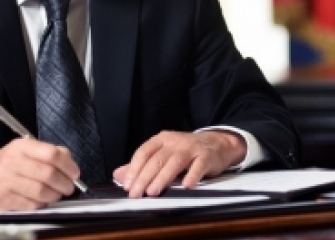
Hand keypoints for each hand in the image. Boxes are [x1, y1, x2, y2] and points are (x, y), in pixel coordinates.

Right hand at [0, 138, 79, 210]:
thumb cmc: (9, 163)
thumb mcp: (26, 150)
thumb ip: (49, 152)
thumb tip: (70, 164)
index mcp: (22, 146)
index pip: (51, 154)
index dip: (68, 165)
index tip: (75, 173)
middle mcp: (13, 162)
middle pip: (48, 174)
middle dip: (65, 184)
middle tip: (69, 187)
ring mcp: (7, 181)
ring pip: (41, 192)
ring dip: (55, 196)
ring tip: (57, 194)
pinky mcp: (4, 199)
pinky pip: (32, 205)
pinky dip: (42, 204)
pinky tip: (42, 200)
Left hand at [113, 130, 245, 197]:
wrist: (216, 143)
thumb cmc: (186, 151)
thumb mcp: (163, 154)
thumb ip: (141, 166)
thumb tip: (118, 175)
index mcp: (161, 140)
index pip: (143, 152)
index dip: (133, 169)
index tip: (127, 185)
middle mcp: (175, 141)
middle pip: (156, 159)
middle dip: (144, 177)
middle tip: (136, 194)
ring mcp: (191, 148)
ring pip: (174, 162)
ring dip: (162, 177)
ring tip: (153, 192)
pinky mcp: (206, 156)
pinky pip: (199, 166)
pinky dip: (192, 175)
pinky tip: (186, 186)